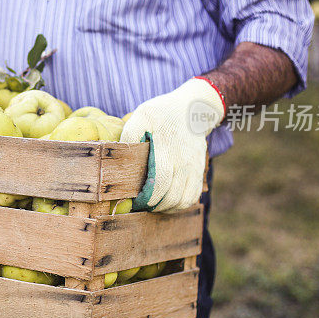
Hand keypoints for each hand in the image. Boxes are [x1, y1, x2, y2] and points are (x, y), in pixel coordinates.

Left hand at [120, 78, 224, 211]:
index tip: (135, 200)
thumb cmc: (163, 113)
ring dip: (167, 208)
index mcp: (167, 150)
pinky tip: (167, 200)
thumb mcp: (142, 115)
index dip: (147, 197)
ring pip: (184, 201)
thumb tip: (118, 154)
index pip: (160, 183)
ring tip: (153, 204)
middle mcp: (184, 162)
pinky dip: (180, 204)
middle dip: (154, 205)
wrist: (193, 109)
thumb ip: (130, 134)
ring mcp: (194, 168)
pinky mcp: (200, 171)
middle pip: (171, 197)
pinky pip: (193, 197)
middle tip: (140, 204)